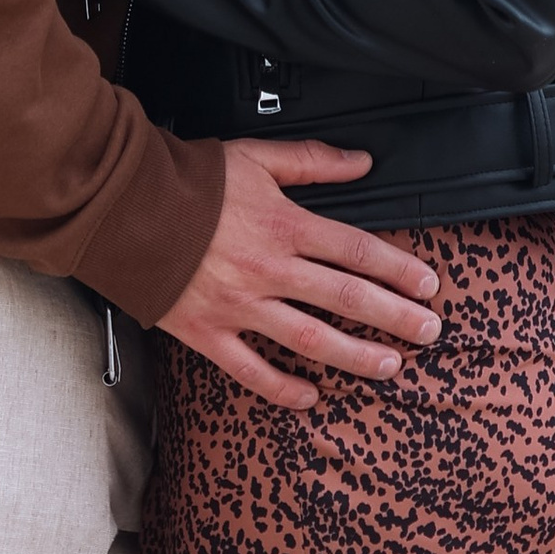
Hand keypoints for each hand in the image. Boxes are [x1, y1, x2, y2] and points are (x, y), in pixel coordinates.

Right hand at [161, 141, 442, 410]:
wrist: (126, 207)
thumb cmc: (190, 181)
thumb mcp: (255, 157)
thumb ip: (311, 161)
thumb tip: (361, 162)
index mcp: (284, 224)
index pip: (356, 250)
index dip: (398, 269)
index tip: (428, 284)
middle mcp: (269, 269)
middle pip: (345, 298)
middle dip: (394, 317)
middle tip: (428, 331)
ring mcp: (240, 306)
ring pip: (310, 339)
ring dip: (355, 355)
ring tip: (389, 366)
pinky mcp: (209, 332)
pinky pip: (252, 369)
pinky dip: (283, 387)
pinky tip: (311, 396)